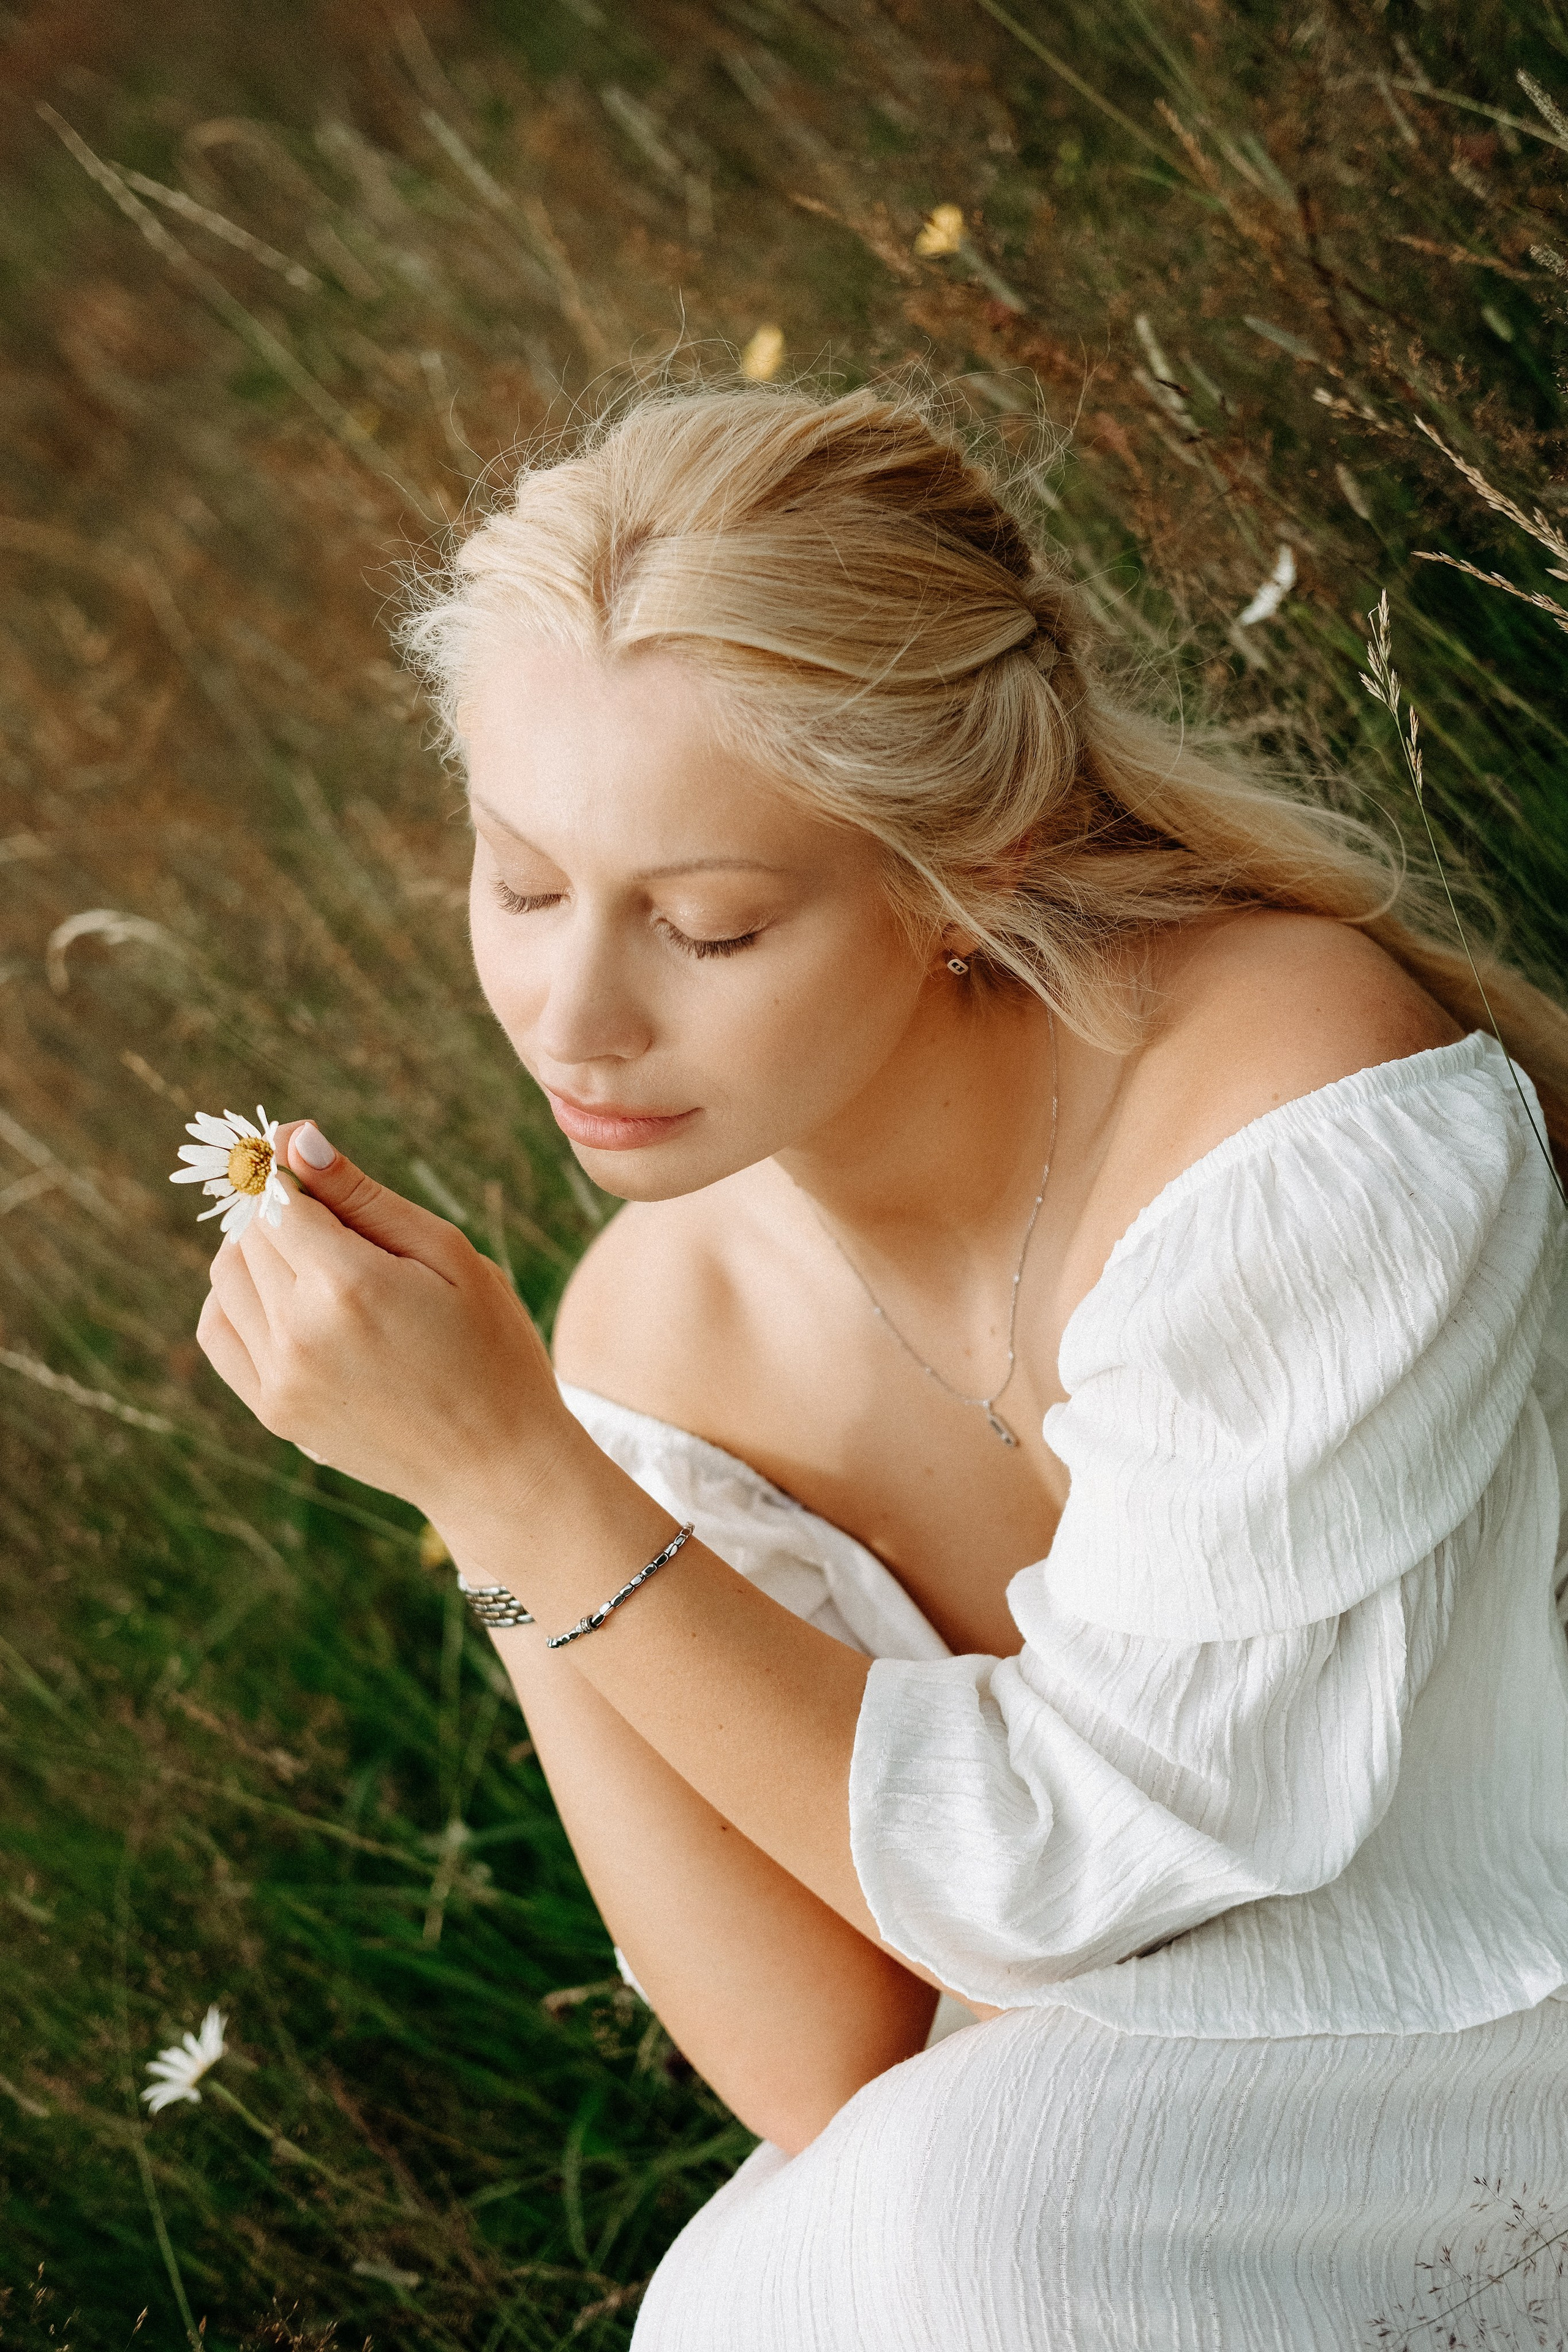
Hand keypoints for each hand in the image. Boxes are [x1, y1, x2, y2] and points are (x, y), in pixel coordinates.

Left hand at [197, 1122, 568, 1519]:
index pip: (280, 1197)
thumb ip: (364, 1196)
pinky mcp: (273, 1411)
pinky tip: (288, 1301)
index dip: (299, 1175)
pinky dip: (238, 1300)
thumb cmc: (493, 1349)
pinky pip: (218, 1331)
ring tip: (323, 1266)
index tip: (322, 1174)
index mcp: (350, 1286)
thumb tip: (293, 1137)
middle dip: (288, 1215)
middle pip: (251, 1234)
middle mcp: (300, 1334)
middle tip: (347, 1231)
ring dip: (261, 1253)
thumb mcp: (449, 1256)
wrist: (497, 1465)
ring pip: (226, 1276)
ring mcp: (279, 1380)